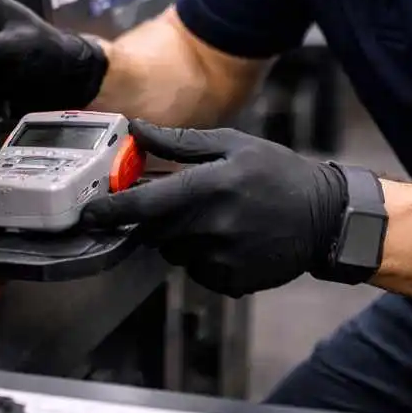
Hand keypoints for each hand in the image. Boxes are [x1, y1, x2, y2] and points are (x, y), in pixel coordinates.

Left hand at [81, 120, 353, 297]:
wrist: (324, 216)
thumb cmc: (275, 172)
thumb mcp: (231, 144)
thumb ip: (179, 142)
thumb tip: (137, 130)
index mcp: (208, 188)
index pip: (142, 205)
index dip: (109, 210)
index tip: (88, 212)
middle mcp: (211, 227)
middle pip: (152, 231)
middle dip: (152, 218)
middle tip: (175, 201)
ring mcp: (221, 259)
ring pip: (174, 252)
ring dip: (178, 236)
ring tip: (213, 215)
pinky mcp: (231, 282)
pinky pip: (197, 271)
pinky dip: (201, 256)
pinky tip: (229, 237)